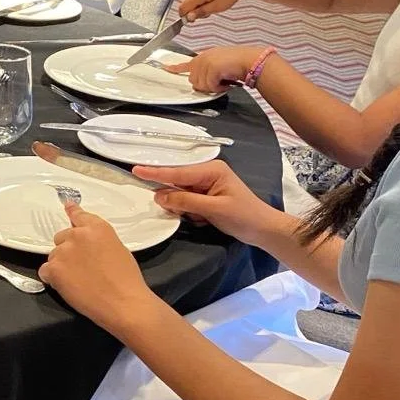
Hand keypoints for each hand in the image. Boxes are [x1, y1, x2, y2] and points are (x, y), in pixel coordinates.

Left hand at [38, 204, 156, 333]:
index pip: (78, 215)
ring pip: (54, 256)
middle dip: (68, 250)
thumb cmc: (126, 280)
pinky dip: (53, 278)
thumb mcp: (118, 249)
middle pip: (62, 237)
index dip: (72, 212)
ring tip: (79, 280)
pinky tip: (68, 286)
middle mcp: (78, 235)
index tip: (67, 205)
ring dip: (61, 265)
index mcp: (97, 228)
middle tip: (82, 266)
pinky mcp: (54, 269)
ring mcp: (64, 251)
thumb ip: (99, 240)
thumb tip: (89, 244)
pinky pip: (45, 271)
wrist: (123, 302)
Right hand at [137, 158, 283, 243]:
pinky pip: (187, 202)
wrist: (263, 229)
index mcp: (211, 170)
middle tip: (187, 211)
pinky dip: (190, 212)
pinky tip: (203, 220)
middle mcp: (207, 173)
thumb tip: (159, 196)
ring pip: (181, 194)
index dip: (156, 173)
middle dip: (174, 198)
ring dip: (185, 208)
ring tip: (201, 218)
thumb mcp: (213, 209)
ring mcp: (207, 185)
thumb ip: (185, 202)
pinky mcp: (207, 197)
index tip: (135, 170)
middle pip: (177, 182)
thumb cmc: (243, 216)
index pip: (178, 173)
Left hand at [166, 43, 264, 93]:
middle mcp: (202, 58)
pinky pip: (209, 86)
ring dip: (213, 87)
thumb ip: (207, 72)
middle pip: (193, 81)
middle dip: (205, 85)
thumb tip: (201, 85)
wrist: (250, 60)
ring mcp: (205, 62)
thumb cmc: (240, 63)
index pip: (186, 64)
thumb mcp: (220, 66)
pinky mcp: (210, 68)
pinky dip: (218, 87)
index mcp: (204, 56)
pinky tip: (225, 80)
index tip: (166, 68)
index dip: (175, 68)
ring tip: (224, 79)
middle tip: (218, 80)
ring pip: (201, 85)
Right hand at [178, 0, 251, 21]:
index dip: (186, 16)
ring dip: (199, 2)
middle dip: (195, 9)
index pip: (183, 7)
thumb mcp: (218, 7)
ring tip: (213, 2)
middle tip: (209, 11)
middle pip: (188, 2)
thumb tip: (189, 17)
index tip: (193, 19)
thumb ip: (201, 12)